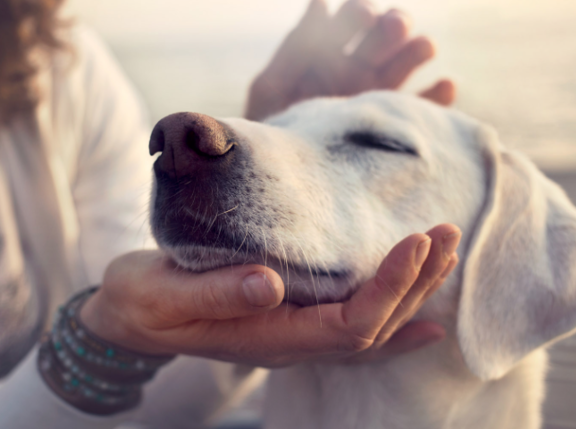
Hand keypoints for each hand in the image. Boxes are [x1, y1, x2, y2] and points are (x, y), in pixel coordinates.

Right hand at [80, 224, 460, 366]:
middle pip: (373, 327)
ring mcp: (293, 335)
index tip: (416, 242)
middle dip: (415, 282)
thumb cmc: (143, 302)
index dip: (389, 288)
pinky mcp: (289, 318)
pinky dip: (394, 320)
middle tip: (446, 233)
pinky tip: (425, 318)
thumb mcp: (164, 294)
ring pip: (370, 326)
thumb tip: (269, 283)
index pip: (349, 324)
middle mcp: (291, 342)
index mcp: (267, 337)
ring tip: (444, 252)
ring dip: (412, 292)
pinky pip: (353, 328)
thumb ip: (215, 293)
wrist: (129, 317)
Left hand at [245, 0, 455, 121]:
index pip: (353, 18)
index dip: (360, 12)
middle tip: (394, 27)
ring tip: (423, 47)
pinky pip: (425, 109)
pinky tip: (444, 86)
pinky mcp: (395, 127)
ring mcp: (379, 97)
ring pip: (408, 63)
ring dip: (418, 49)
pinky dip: (439, 96)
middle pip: (386, 35)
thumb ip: (295, 48)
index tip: (364, 16)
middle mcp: (358, 70)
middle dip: (393, 24)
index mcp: (328, 54)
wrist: (282, 182)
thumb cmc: (270, 133)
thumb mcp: (272, 89)